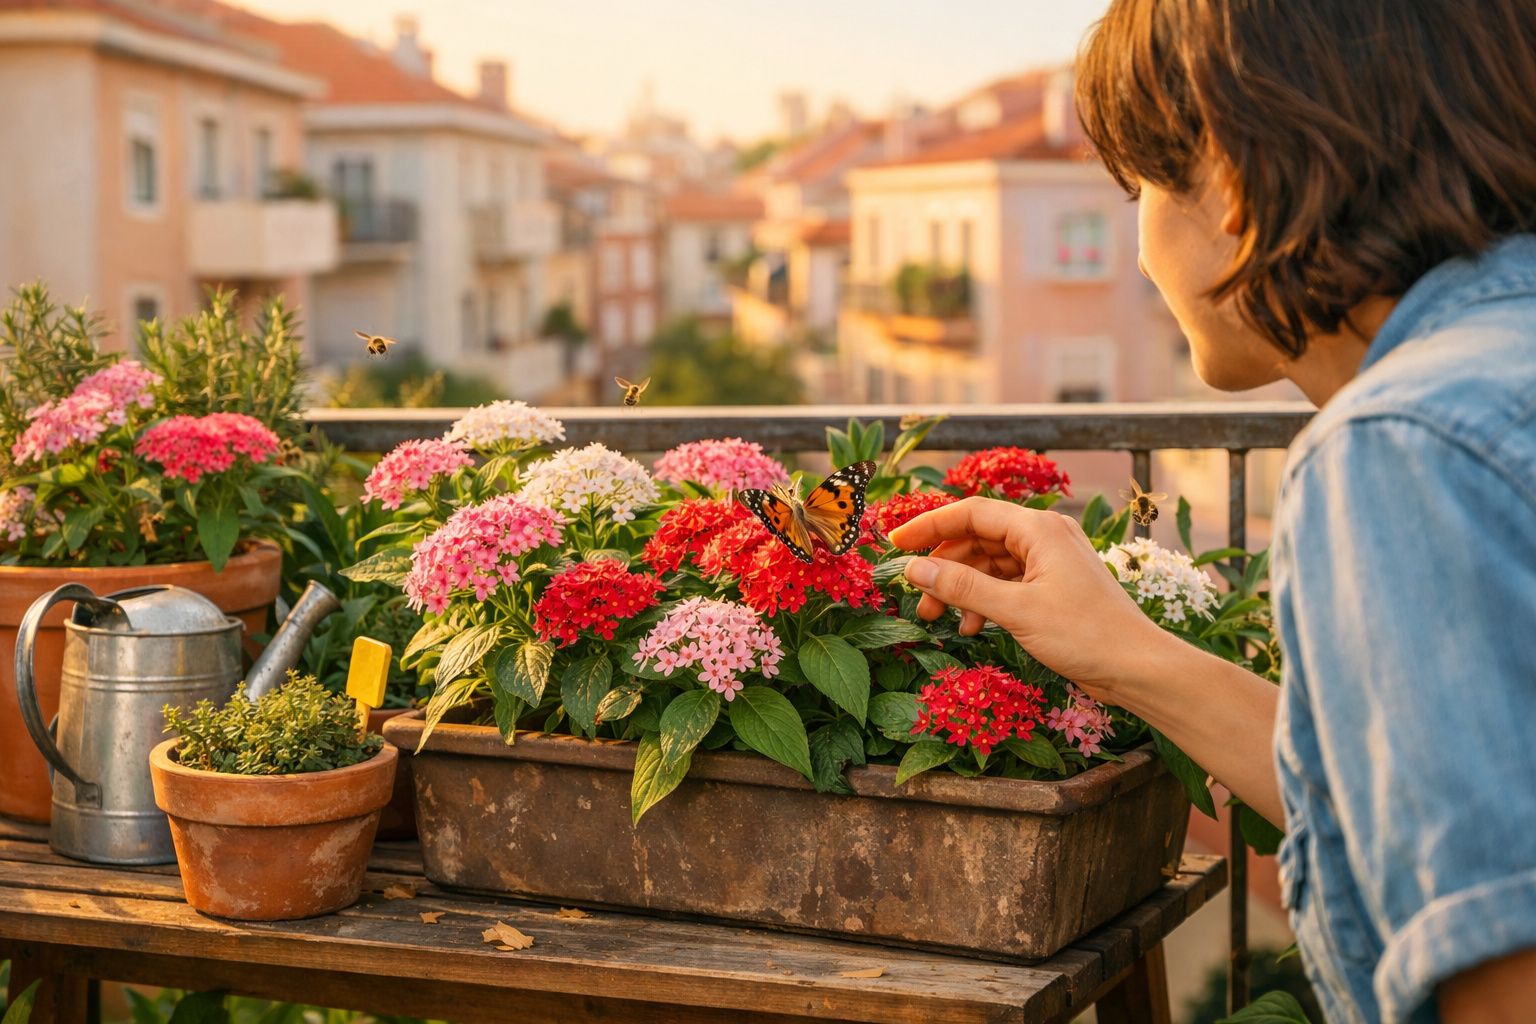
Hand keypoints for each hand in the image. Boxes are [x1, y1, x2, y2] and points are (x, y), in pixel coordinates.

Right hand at [889, 496, 1171, 702]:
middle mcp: (1045, 537)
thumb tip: (915, 569)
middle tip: (918, 598)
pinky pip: (1007, 583)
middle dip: (944, 566)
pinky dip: (984, 601)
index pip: (971, 513)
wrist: (1138, 668)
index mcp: (1039, 529)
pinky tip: (971, 627)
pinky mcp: (1054, 587)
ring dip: (962, 587)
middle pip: (977, 539)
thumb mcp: (1015, 610)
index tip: (895, 544)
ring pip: (990, 563)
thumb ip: (962, 586)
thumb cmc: (1084, 634)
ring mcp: (1050, 562)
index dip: (929, 526)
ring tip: (939, 618)